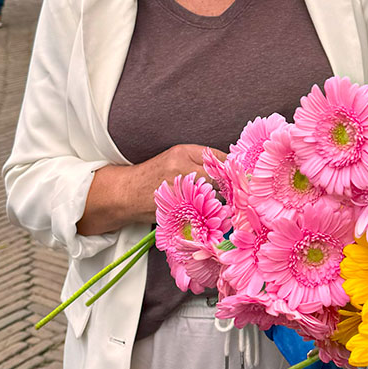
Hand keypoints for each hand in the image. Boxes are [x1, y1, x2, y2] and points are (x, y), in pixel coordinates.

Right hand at [77, 144, 226, 235]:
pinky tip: (213, 216)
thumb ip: (199, 161)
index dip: (232, 168)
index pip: (219, 157)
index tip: (241, 176)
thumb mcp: (175, 160)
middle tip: (239, 193)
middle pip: (220, 176)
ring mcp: (179, 188)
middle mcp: (182, 167)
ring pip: (214, 194)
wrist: (126, 193)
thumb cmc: (154, 176)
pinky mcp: (176, 206)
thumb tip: (230, 168)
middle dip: (230, 185)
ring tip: (226, 205)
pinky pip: (202, 210)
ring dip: (222, 200)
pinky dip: (210, 214)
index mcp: (183, 152)